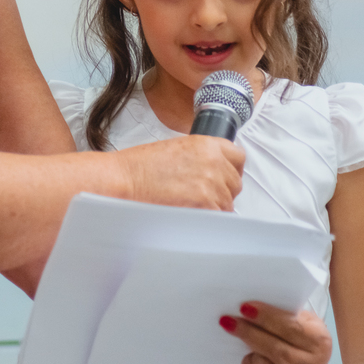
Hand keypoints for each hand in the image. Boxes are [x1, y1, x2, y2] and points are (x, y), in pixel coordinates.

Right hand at [116, 135, 243, 210]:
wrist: (125, 180)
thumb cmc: (142, 166)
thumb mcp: (178, 149)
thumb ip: (202, 157)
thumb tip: (214, 173)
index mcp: (208, 144)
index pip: (238, 157)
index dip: (230, 169)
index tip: (223, 177)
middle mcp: (214, 162)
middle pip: (235, 183)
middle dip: (222, 191)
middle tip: (201, 195)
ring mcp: (212, 184)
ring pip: (227, 203)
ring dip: (214, 207)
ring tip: (191, 206)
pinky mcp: (205, 204)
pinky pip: (218, 217)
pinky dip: (207, 219)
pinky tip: (190, 214)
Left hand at [220, 303, 332, 363]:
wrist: (310, 355)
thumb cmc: (301, 331)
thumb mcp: (300, 317)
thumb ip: (282, 312)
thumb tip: (249, 306)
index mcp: (319, 341)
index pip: (291, 328)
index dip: (266, 317)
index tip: (245, 308)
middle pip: (277, 351)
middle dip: (250, 334)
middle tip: (229, 321)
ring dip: (251, 353)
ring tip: (245, 340)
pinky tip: (249, 358)